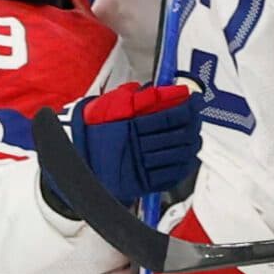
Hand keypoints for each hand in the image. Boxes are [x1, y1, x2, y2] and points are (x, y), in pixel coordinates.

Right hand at [43, 80, 202, 218]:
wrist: (75, 159)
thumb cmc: (92, 130)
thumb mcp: (111, 105)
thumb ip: (138, 98)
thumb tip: (163, 90)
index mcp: (131, 126)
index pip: (170, 116)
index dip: (188, 107)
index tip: (195, 100)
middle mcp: (138, 147)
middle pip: (178, 135)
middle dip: (193, 123)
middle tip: (197, 115)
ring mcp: (141, 167)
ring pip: (178, 154)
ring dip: (192, 143)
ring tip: (196, 135)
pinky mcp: (142, 183)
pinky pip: (171, 175)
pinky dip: (184, 165)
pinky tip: (189, 156)